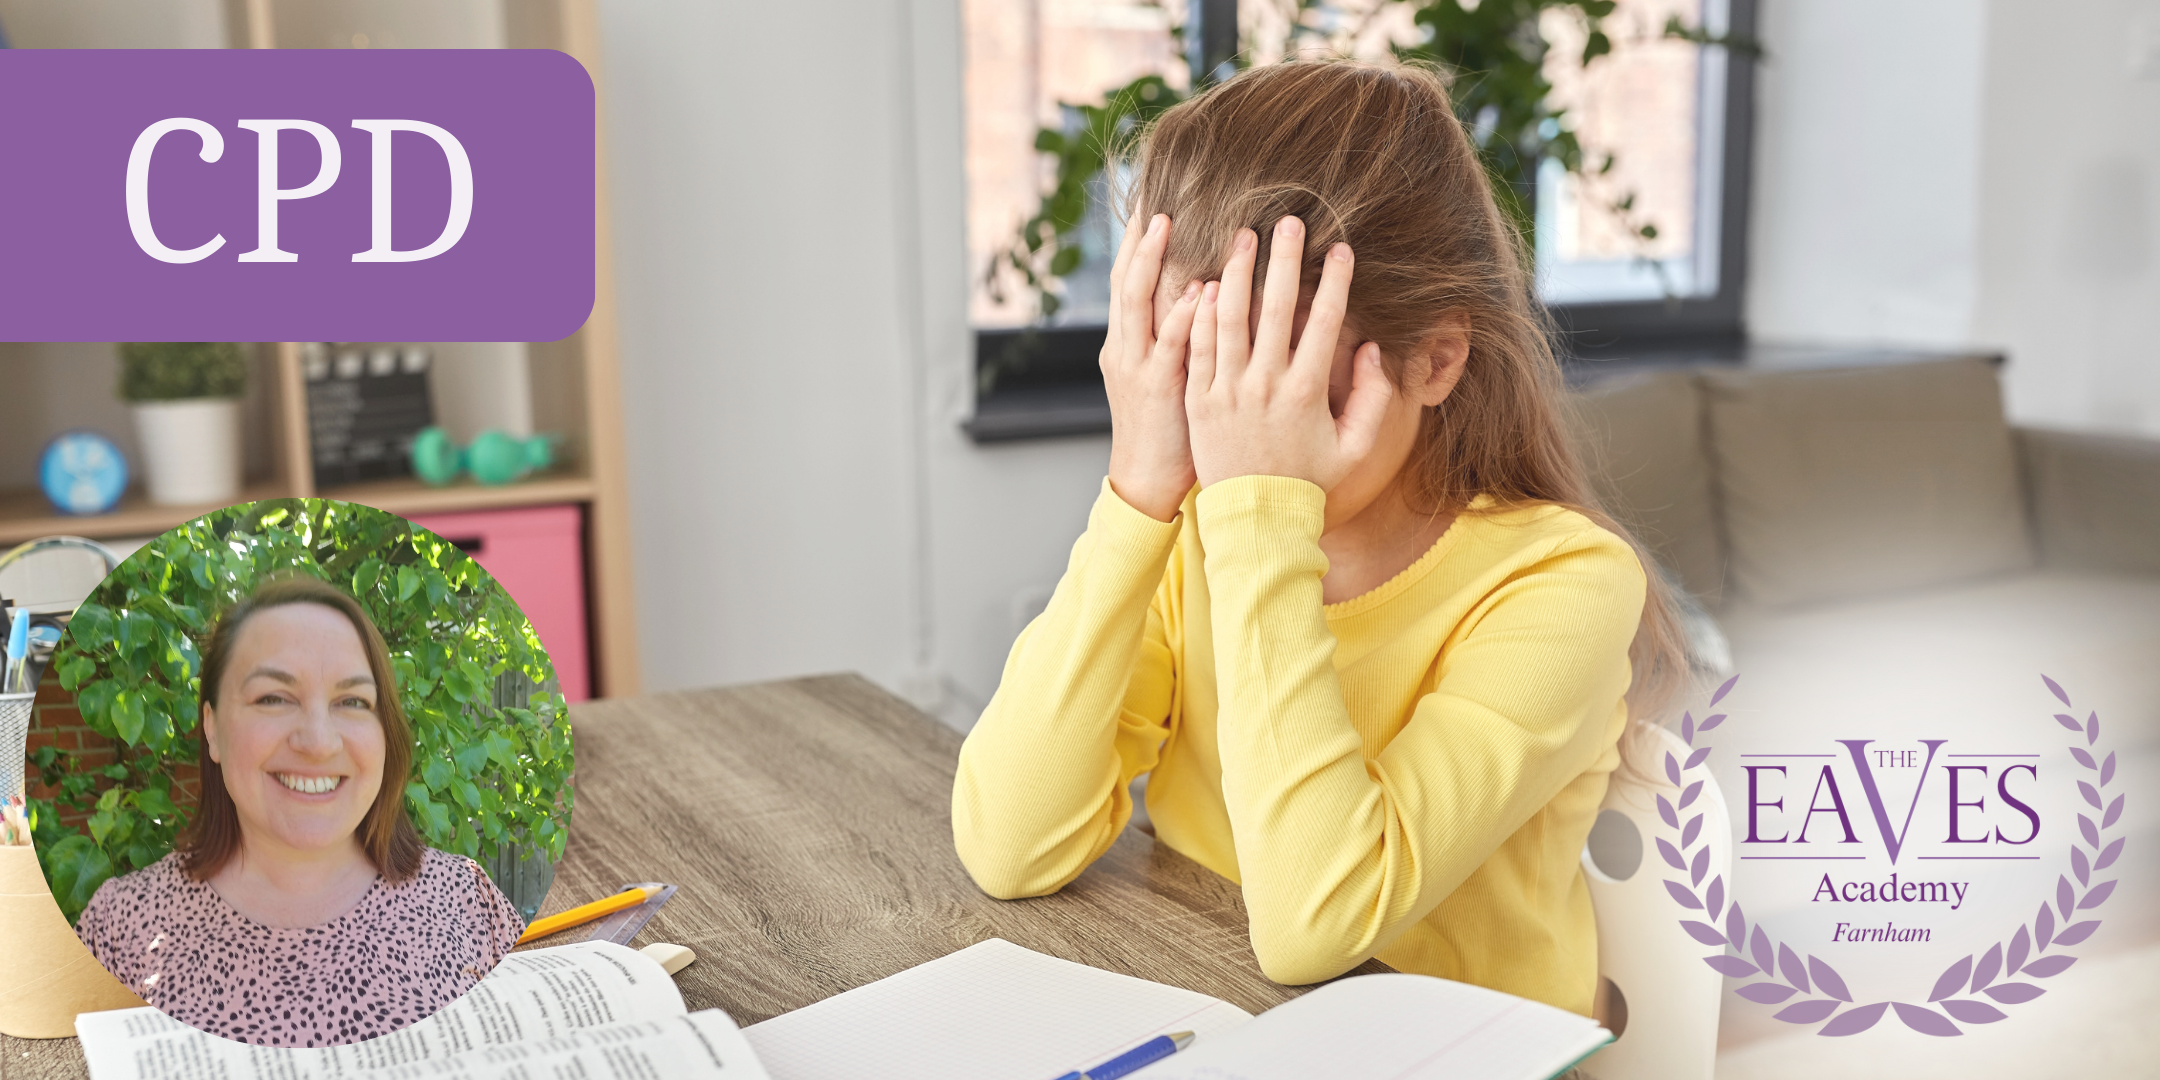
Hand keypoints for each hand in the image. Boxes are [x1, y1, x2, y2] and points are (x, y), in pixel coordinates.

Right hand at [1102, 211, 1202, 521]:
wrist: (1146, 482)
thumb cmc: (1169, 429)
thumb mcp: (1164, 375)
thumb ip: (1177, 335)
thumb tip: (1203, 290)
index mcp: (1127, 340)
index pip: (1129, 277)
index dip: (1137, 238)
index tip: (1152, 199)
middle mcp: (1124, 345)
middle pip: (1125, 276)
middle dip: (1136, 236)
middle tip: (1152, 195)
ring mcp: (1135, 365)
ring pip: (1136, 300)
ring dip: (1152, 259)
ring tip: (1164, 222)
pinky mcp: (1156, 389)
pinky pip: (1168, 345)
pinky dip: (1179, 315)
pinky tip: (1195, 290)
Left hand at [1186, 217, 1392, 491]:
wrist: (1255, 520)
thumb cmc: (1310, 483)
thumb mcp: (1355, 449)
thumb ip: (1374, 399)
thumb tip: (1371, 349)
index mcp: (1306, 392)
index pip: (1324, 323)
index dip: (1335, 282)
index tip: (1341, 248)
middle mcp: (1265, 385)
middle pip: (1276, 309)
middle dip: (1284, 260)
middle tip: (1289, 221)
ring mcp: (1228, 391)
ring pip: (1230, 319)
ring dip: (1238, 273)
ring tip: (1243, 236)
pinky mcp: (1199, 400)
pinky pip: (1199, 348)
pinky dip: (1203, 313)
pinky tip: (1209, 282)